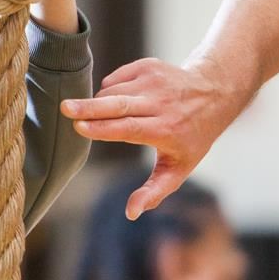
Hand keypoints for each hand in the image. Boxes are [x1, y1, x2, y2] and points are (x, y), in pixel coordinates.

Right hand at [61, 56, 247, 218]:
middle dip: (89, 107)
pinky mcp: (149, 66)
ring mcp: (155, 80)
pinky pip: (116, 79)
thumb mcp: (178, 169)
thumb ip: (154, 192)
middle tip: (65, 108)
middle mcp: (161, 102)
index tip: (80, 128)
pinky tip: (121, 101)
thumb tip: (131, 214)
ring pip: (113, 91)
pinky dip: (110, 91)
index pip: (130, 128)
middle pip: (118, 104)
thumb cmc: (191, 139)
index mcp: (167, 129)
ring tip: (100, 116)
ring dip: (98, 105)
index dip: (103, 128)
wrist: (213, 95)